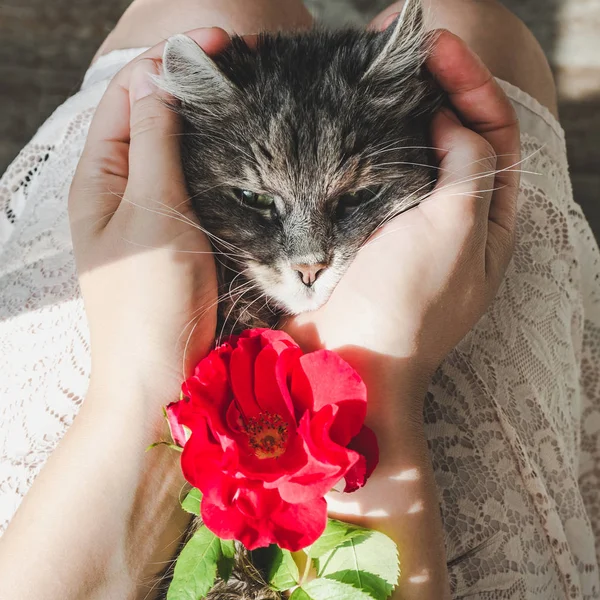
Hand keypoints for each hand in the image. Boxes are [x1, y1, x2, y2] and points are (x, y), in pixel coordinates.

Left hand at [69, 28, 232, 402]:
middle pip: (150, 118)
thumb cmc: (150, 298)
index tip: (220, 42)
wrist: (160, 370)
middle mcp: (120, 188)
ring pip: (173, 149)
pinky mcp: (176, 232)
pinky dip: (211, 158)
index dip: (170, 62)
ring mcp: (149, 211)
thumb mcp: (151, 213)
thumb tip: (156, 81)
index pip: (130, 96)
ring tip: (242, 96)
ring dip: (202, 120)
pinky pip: (190, 182)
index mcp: (100, 177)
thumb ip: (153, 145)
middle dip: (188, 85)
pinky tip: (236, 149)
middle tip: (239, 66)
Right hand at [285, 30, 519, 412]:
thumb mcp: (455, 231)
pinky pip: (374, 176)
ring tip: (375, 71)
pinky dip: (369, 144)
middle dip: (436, 88)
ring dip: (400, 111)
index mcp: (489, 222)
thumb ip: (465, 167)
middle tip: (400, 45)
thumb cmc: (406, 304)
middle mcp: (452, 219)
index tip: (434, 47)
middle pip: (455, 138)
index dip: (471, 85)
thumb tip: (448, 120)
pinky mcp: (367, 230)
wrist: (347, 357)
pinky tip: (352, 118)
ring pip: (412, 154)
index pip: (494, 135)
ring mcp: (407, 224)